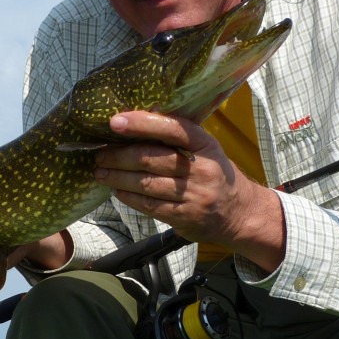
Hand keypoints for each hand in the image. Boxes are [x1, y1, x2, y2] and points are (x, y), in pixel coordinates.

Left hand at [93, 112, 284, 272]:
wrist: (240, 213)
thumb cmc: (213, 173)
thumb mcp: (205, 150)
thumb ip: (176, 140)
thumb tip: (130, 127)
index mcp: (205, 144)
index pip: (172, 128)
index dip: (141, 123)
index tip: (114, 122)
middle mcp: (202, 168)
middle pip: (151, 158)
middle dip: (119, 155)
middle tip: (98, 153)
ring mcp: (194, 194)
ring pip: (146, 183)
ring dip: (117, 177)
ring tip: (100, 171)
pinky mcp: (185, 216)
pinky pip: (149, 205)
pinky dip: (128, 196)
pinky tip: (117, 189)